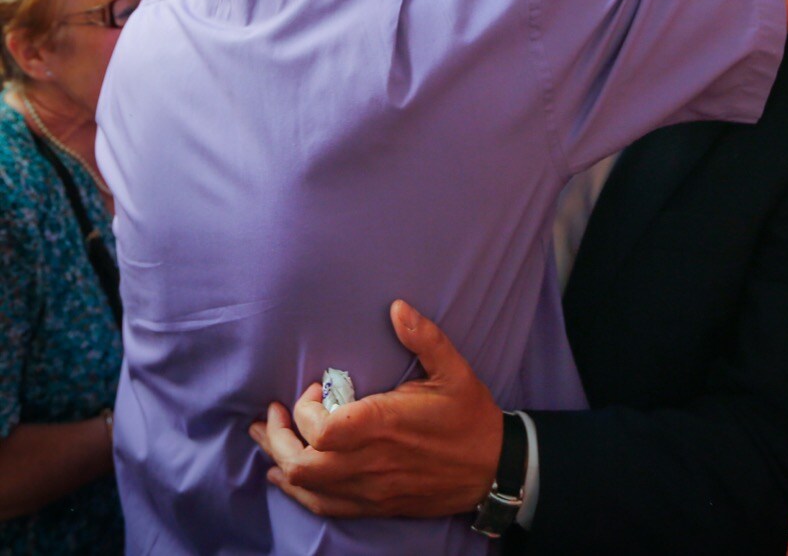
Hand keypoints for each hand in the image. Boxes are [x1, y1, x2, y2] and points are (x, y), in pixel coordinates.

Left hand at [248, 300, 501, 517]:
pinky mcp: (376, 504)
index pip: (322, 431)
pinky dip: (299, 492)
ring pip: (309, 488)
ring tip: (267, 437)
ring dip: (280, 462)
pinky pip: (326, 507)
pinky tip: (285, 476)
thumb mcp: (454, 369)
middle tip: (273, 413)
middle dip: (278, 437)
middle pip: (304, 464)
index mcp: (386, 425)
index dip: (305, 411)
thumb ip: (424, 337)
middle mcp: (372, 462)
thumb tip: (398, 306)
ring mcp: (372, 488)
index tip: (314, 387)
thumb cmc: (471, 415)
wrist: (494, 468)